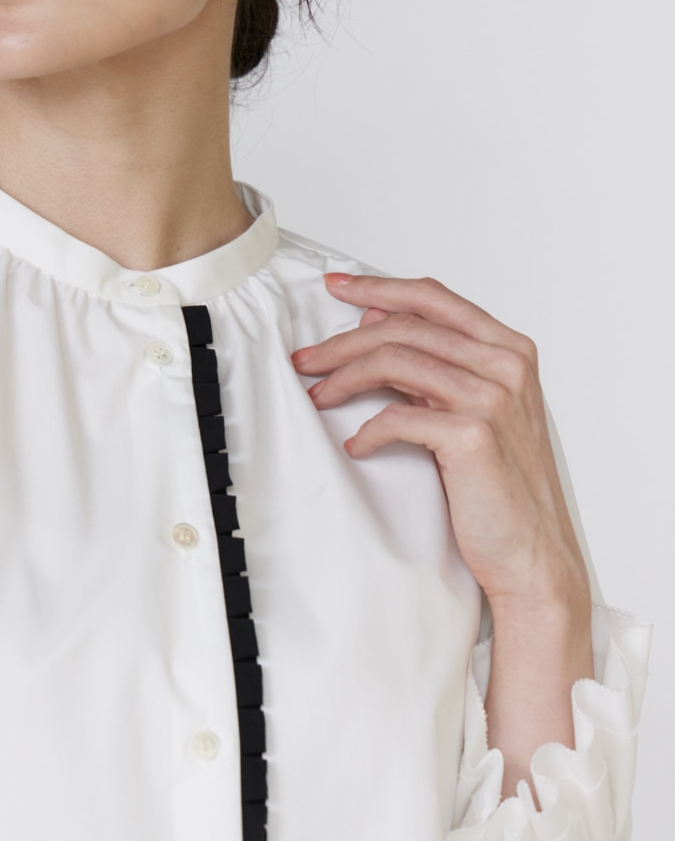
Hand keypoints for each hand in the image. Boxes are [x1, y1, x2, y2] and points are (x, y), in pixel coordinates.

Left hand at [291, 273, 588, 616]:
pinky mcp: (473, 435)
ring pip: (394, 360)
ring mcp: (492, 398)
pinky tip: (356, 446)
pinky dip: (367, 430)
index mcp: (510, 349)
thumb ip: (435, 362)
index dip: (377, 287)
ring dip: (344, 378)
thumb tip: (375, 319)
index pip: (433, 298)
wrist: (534, 553)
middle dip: (343, 340)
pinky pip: (398, 416)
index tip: (335, 286)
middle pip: (404, 327)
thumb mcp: (473, 408)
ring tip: (319, 397)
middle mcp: (506, 365)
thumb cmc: (501, 484)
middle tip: (306, 358)